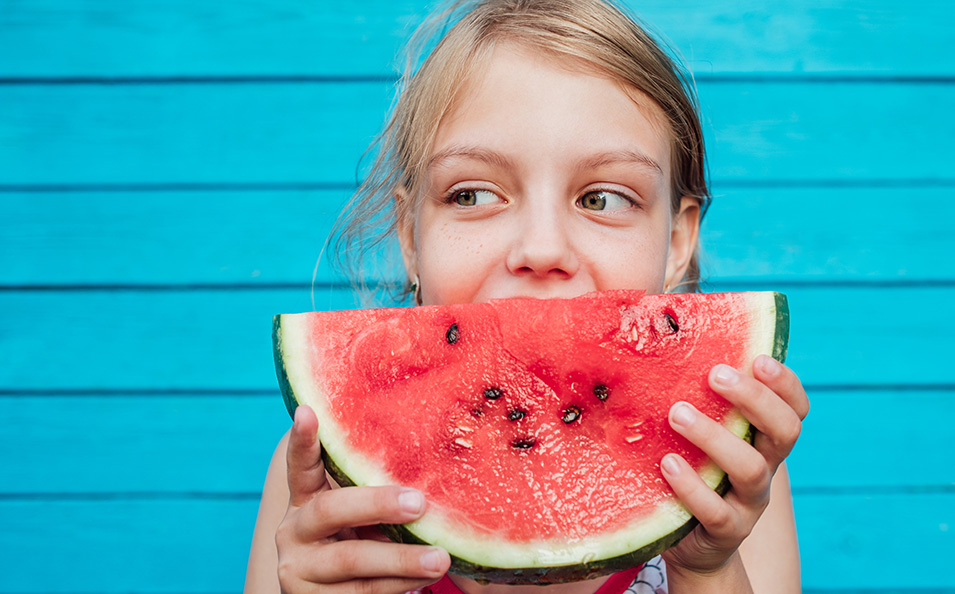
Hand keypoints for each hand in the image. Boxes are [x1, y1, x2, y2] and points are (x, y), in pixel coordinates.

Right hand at [275, 405, 450, 593]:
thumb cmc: (360, 542)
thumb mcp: (360, 516)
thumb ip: (373, 492)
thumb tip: (432, 465)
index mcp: (304, 498)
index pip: (300, 465)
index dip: (302, 440)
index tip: (308, 411)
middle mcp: (294, 530)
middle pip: (330, 510)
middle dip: (377, 504)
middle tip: (419, 502)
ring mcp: (299, 569)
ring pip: (352, 559)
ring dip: (401, 558)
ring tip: (440, 556)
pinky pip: (363, 591)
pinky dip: (400, 584)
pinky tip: (426, 577)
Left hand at [660, 355, 808, 574]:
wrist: (694, 545)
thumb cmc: (696, 472)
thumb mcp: (705, 436)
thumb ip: (704, 401)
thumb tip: (672, 340)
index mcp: (765, 440)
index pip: (795, 409)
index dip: (785, 384)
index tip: (759, 358)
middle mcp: (766, 467)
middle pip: (784, 431)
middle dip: (754, 399)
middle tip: (715, 375)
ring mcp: (749, 501)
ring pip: (750, 468)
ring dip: (714, 436)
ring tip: (677, 414)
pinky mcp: (726, 531)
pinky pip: (716, 510)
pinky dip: (692, 485)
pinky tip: (668, 463)